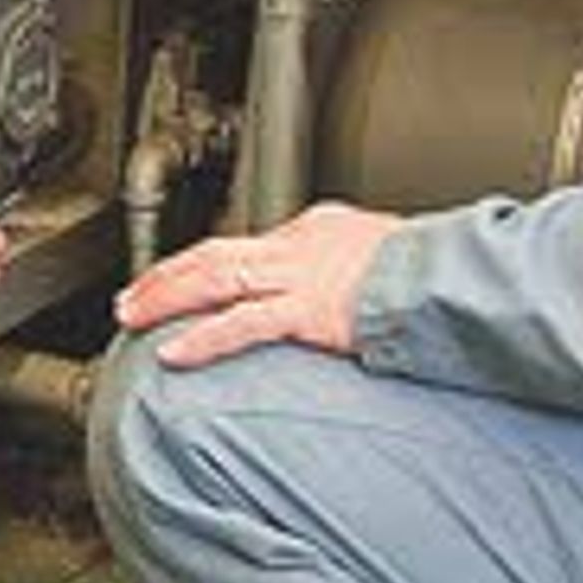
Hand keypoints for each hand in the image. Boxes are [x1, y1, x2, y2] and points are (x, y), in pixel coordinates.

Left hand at [113, 201, 402, 367]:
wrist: (452, 277)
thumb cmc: (430, 272)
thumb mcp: (381, 256)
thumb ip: (350, 271)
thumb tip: (341, 293)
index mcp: (316, 230)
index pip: (246, 245)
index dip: (203, 264)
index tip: (180, 281)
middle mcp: (298, 246)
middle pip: (213, 254)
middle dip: (166, 275)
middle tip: (130, 296)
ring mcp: (299, 277)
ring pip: (213, 281)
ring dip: (166, 298)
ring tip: (132, 316)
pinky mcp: (308, 311)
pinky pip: (241, 325)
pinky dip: (203, 338)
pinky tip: (173, 352)